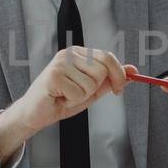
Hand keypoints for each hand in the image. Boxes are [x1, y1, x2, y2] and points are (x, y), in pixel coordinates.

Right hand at [0, 47, 126, 163]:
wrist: (35, 114)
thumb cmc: (60, 100)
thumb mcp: (91, 90)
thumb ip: (110, 80)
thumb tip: (132, 71)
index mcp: (79, 54)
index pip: (108, 57)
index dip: (118, 75)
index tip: (118, 89)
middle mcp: (69, 54)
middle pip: (103, 69)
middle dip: (96, 88)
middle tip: (79, 94)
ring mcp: (61, 63)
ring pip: (92, 83)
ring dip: (82, 96)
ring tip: (67, 96)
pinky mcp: (54, 75)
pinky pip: (79, 93)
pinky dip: (72, 102)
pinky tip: (60, 98)